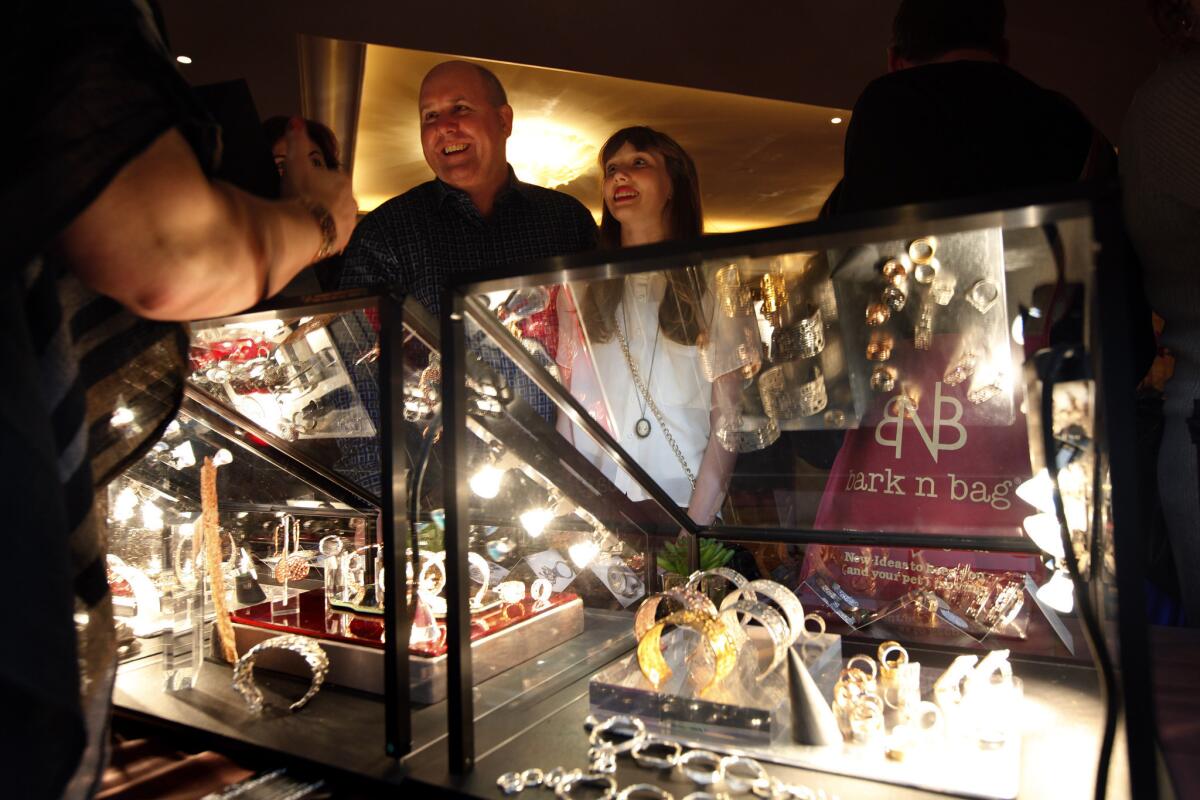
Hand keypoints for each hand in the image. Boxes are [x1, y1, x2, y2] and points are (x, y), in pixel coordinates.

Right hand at [280, 117, 356, 252]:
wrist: (304, 230)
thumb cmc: (301, 195)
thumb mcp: (295, 163)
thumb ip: (297, 142)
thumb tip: (296, 120)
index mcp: (342, 181)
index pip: (332, 177)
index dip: (316, 181)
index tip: (304, 186)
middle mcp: (351, 201)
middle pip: (335, 197)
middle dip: (322, 199)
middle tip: (303, 204)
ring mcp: (349, 222)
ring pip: (337, 216)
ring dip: (325, 217)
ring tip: (307, 221)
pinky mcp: (344, 240)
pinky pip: (336, 235)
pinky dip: (326, 234)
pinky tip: (313, 234)